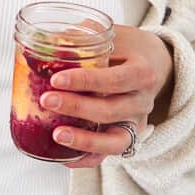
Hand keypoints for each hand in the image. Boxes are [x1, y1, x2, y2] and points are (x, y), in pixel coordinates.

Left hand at [39, 24, 173, 168]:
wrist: (152, 62)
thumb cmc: (125, 47)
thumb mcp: (109, 34)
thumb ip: (80, 38)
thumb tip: (42, 43)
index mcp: (142, 73)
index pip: (115, 80)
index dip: (86, 82)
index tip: (57, 79)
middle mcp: (143, 102)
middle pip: (112, 111)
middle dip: (77, 107)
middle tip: (47, 100)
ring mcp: (136, 123)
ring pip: (115, 141)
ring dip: (85, 140)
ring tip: (56, 135)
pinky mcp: (127, 137)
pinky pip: (108, 155)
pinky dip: (87, 159)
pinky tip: (62, 158)